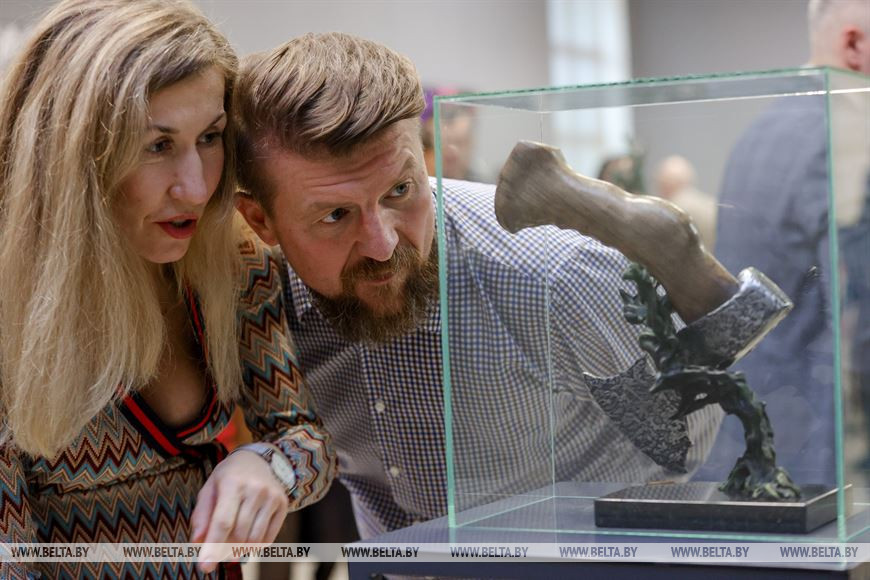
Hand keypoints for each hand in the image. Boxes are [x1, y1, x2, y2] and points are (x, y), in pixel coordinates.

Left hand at [190, 449, 289, 573]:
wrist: (258, 460)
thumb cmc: (229, 477)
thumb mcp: (210, 489)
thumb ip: (202, 516)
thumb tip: (198, 543)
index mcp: (233, 483)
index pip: (223, 521)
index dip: (213, 546)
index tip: (205, 567)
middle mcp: (256, 489)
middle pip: (238, 533)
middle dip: (224, 551)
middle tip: (216, 556)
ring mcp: (272, 496)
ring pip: (254, 538)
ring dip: (239, 551)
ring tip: (230, 551)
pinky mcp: (283, 504)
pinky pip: (269, 537)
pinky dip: (255, 547)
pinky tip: (246, 544)